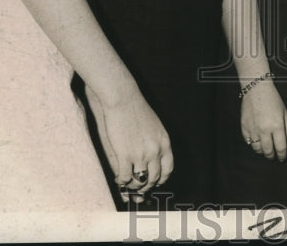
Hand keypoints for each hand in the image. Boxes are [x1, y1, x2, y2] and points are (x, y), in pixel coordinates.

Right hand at [86, 83, 172, 201]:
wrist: (123, 99)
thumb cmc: (136, 110)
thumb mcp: (154, 126)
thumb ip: (156, 142)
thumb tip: (154, 157)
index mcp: (164, 142)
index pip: (168, 169)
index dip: (161, 179)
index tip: (155, 181)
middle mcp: (155, 151)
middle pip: (154, 178)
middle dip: (146, 185)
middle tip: (139, 187)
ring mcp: (141, 155)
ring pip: (140, 181)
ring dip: (133, 185)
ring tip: (127, 183)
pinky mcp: (125, 156)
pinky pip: (125, 177)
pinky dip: (121, 181)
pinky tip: (118, 178)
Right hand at [241, 80, 286, 161]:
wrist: (257, 89)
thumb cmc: (272, 99)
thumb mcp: (284, 112)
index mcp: (277, 126)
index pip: (280, 147)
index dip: (282, 155)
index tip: (282, 158)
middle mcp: (265, 130)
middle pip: (268, 151)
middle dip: (272, 156)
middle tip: (273, 156)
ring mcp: (253, 129)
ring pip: (257, 148)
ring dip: (262, 151)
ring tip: (265, 149)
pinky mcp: (244, 127)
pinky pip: (248, 141)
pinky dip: (252, 143)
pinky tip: (256, 140)